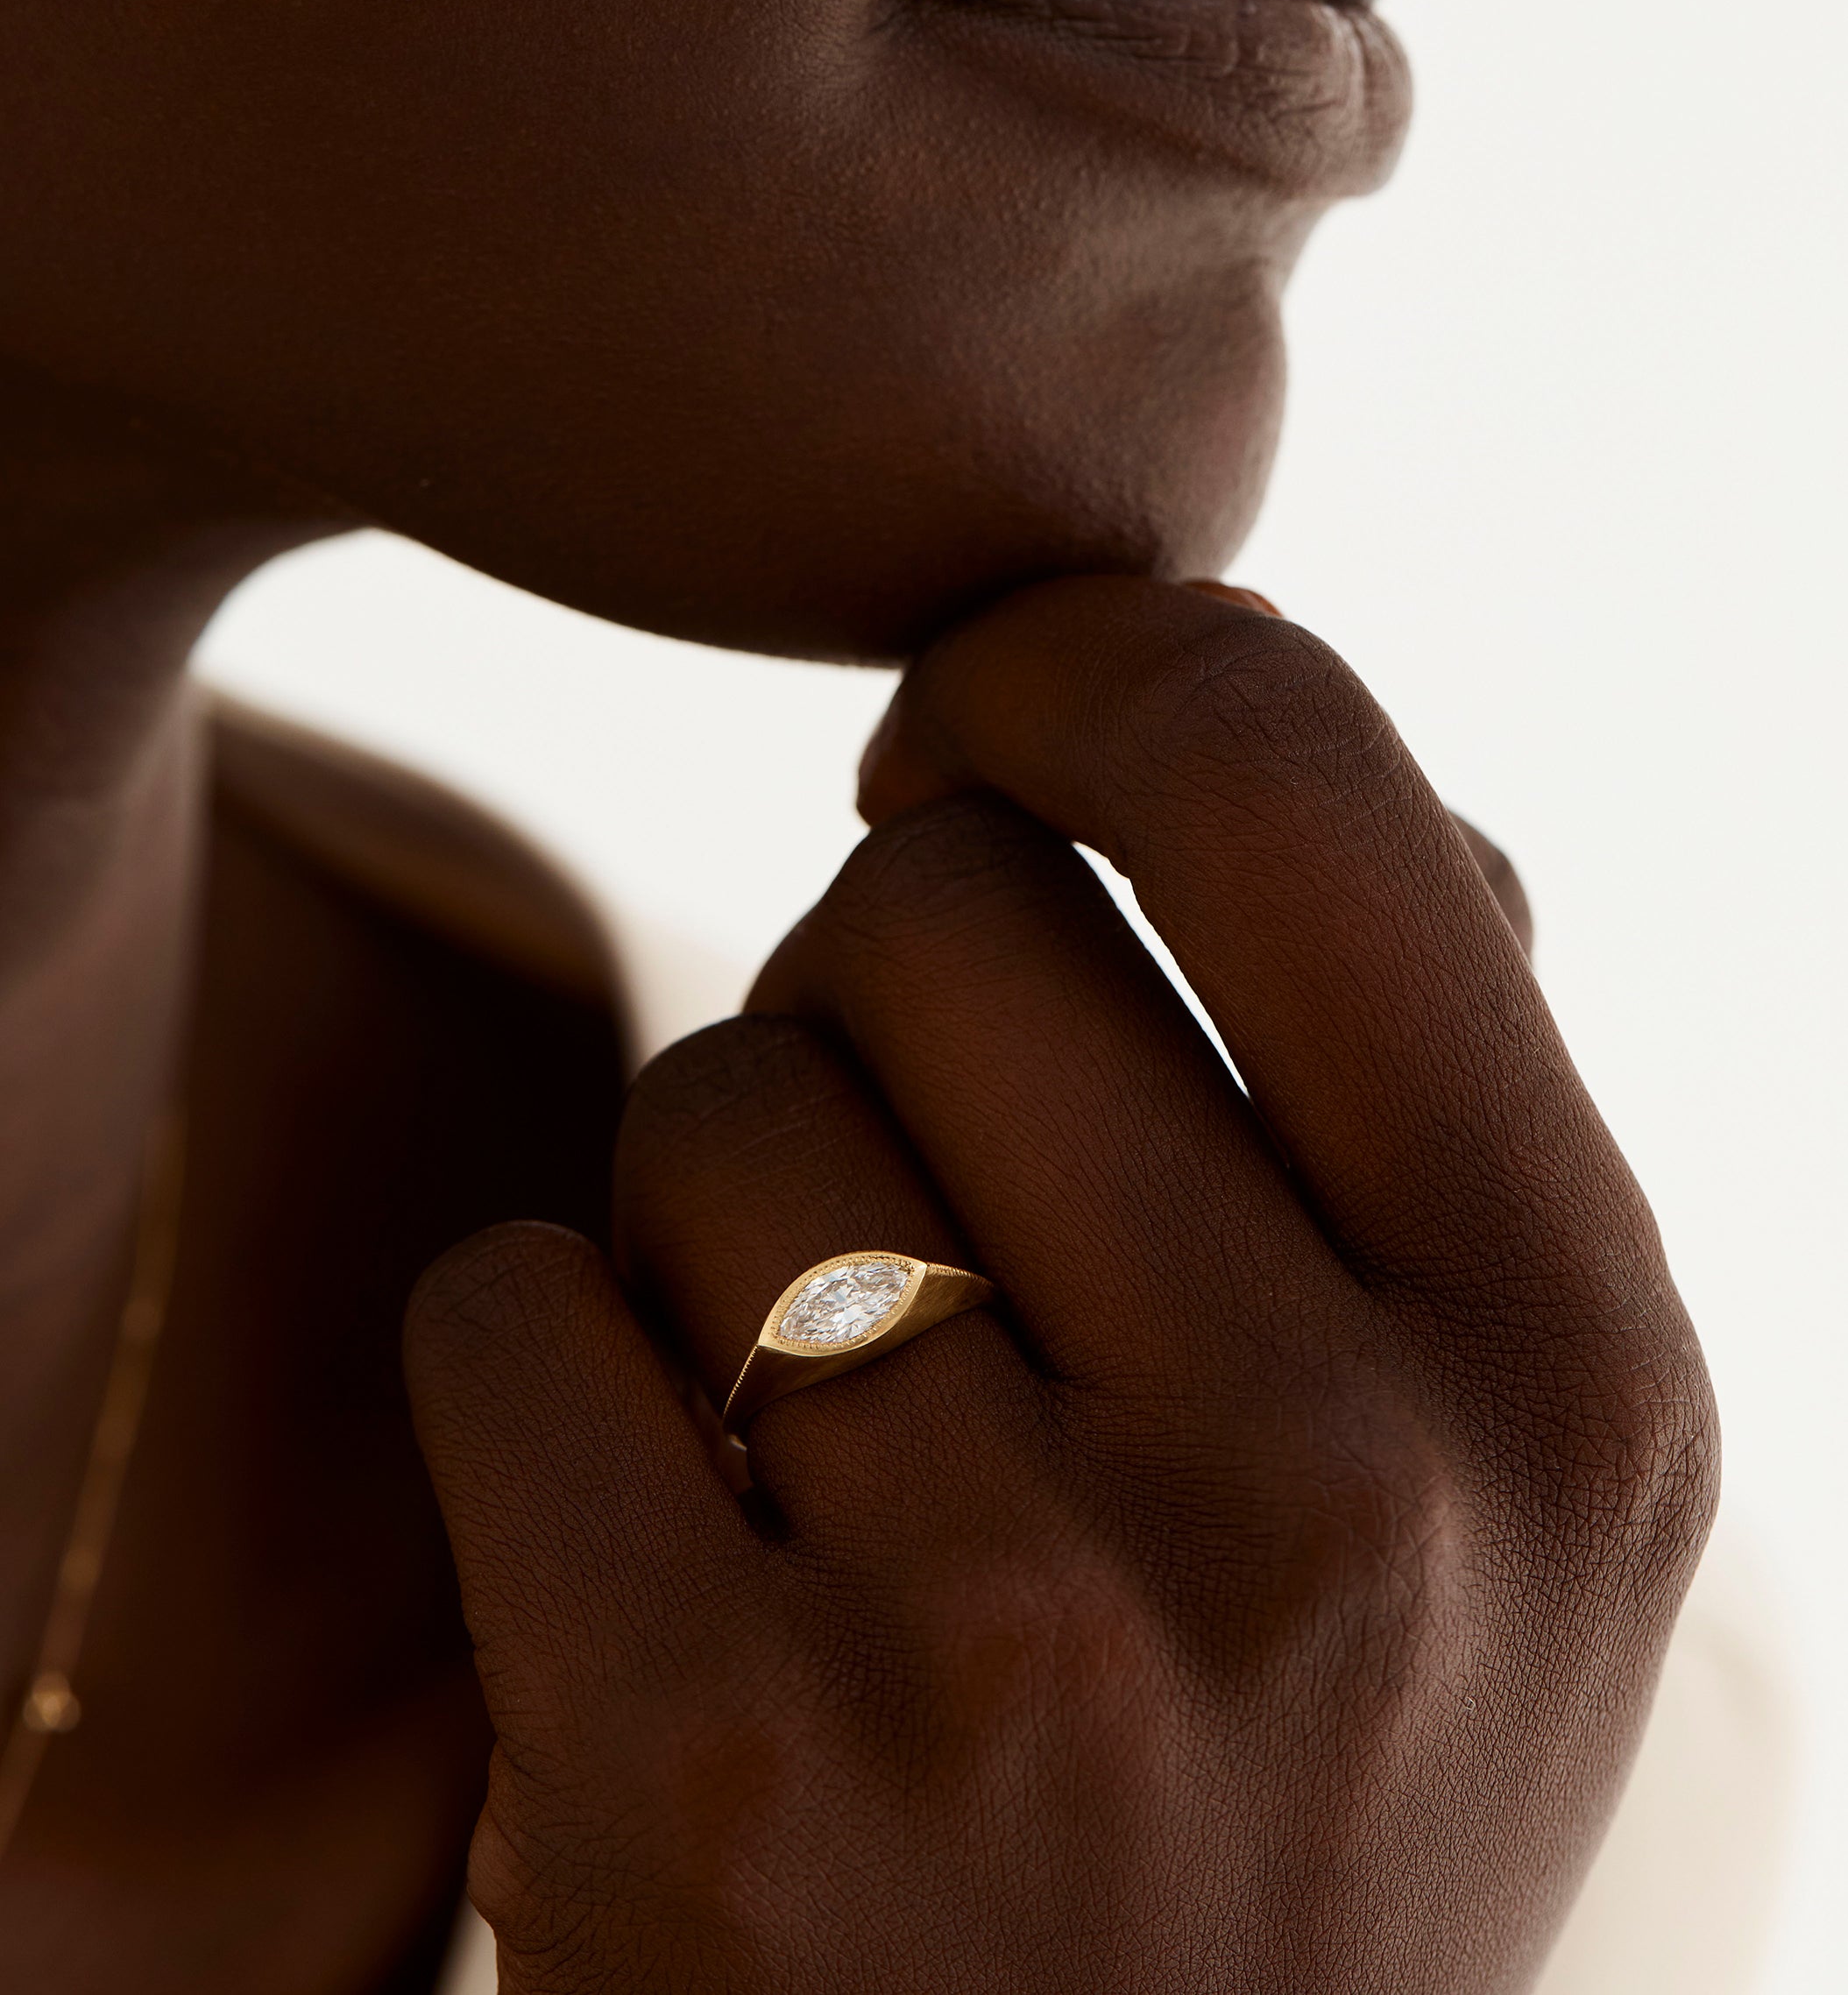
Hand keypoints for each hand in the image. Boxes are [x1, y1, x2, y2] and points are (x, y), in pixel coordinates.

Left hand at [405, 577, 1714, 1992]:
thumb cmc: (1272, 1777)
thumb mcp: (1485, 1477)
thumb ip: (1424, 1090)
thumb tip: (1278, 750)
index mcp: (1573, 1357)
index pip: (1278, 764)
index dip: (1066, 669)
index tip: (957, 747)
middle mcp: (1345, 1494)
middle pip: (935, 906)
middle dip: (872, 1005)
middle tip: (920, 1216)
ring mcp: (1025, 1646)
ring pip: (710, 1104)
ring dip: (712, 1222)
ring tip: (821, 1440)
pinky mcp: (708, 1770)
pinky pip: (509, 1300)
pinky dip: (538, 1369)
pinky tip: (658, 1541)